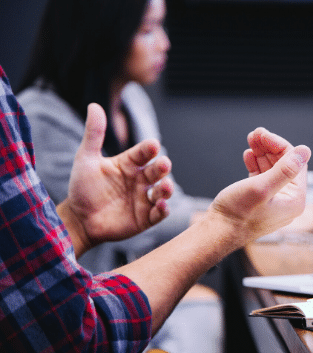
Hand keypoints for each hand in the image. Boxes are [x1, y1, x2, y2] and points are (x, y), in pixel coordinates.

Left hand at [58, 103, 173, 256]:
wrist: (79, 220)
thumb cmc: (83, 188)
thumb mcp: (86, 159)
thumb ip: (94, 134)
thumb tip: (94, 105)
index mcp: (129, 164)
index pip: (143, 153)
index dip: (149, 149)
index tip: (152, 145)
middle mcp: (139, 180)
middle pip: (156, 170)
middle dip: (162, 167)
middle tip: (163, 164)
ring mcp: (144, 199)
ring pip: (162, 191)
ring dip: (166, 188)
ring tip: (165, 186)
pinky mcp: (145, 218)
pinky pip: (159, 213)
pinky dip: (162, 209)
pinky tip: (160, 205)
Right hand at [209, 128, 310, 244]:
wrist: (217, 232)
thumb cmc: (237, 214)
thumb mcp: (261, 188)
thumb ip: (284, 170)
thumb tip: (305, 151)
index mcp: (294, 200)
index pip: (295, 163)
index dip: (279, 145)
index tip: (262, 134)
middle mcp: (287, 201)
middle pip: (284, 165)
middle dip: (269, 147)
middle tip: (255, 134)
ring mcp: (273, 201)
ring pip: (272, 170)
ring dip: (262, 154)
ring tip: (250, 141)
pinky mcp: (260, 201)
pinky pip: (262, 178)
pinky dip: (256, 165)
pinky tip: (248, 156)